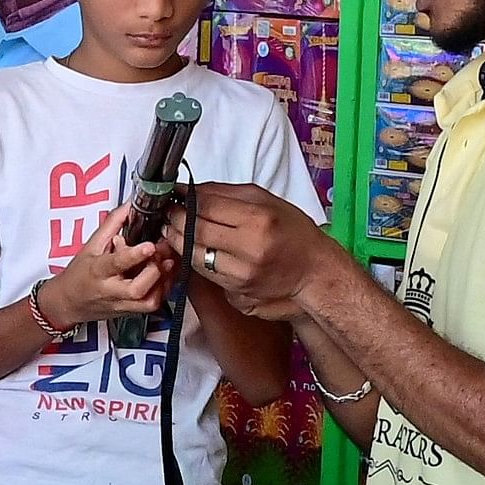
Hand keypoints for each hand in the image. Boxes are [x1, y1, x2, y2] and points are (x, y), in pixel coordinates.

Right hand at [38, 231, 171, 330]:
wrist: (68, 303)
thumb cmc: (79, 274)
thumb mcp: (91, 246)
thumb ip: (112, 225)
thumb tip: (129, 206)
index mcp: (98, 271)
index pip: (116, 263)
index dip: (134, 255)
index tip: (149, 245)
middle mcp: (110, 291)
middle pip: (136, 288)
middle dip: (154, 271)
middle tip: (159, 254)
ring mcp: (121, 304)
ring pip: (148, 302)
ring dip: (162, 282)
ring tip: (165, 264)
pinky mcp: (130, 312)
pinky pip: (152, 305)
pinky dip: (163, 289)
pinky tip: (164, 275)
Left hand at [187, 184, 337, 321]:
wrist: (315, 275)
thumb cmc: (295, 234)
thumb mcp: (268, 202)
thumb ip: (227, 194)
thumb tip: (192, 190)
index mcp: (258, 221)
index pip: (207, 207)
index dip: (184, 200)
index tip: (175, 196)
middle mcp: (249, 250)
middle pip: (195, 231)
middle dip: (175, 220)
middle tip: (169, 213)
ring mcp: (242, 276)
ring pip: (194, 256)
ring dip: (179, 242)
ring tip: (175, 230)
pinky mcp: (237, 294)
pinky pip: (205, 274)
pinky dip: (194, 260)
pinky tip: (193, 250)